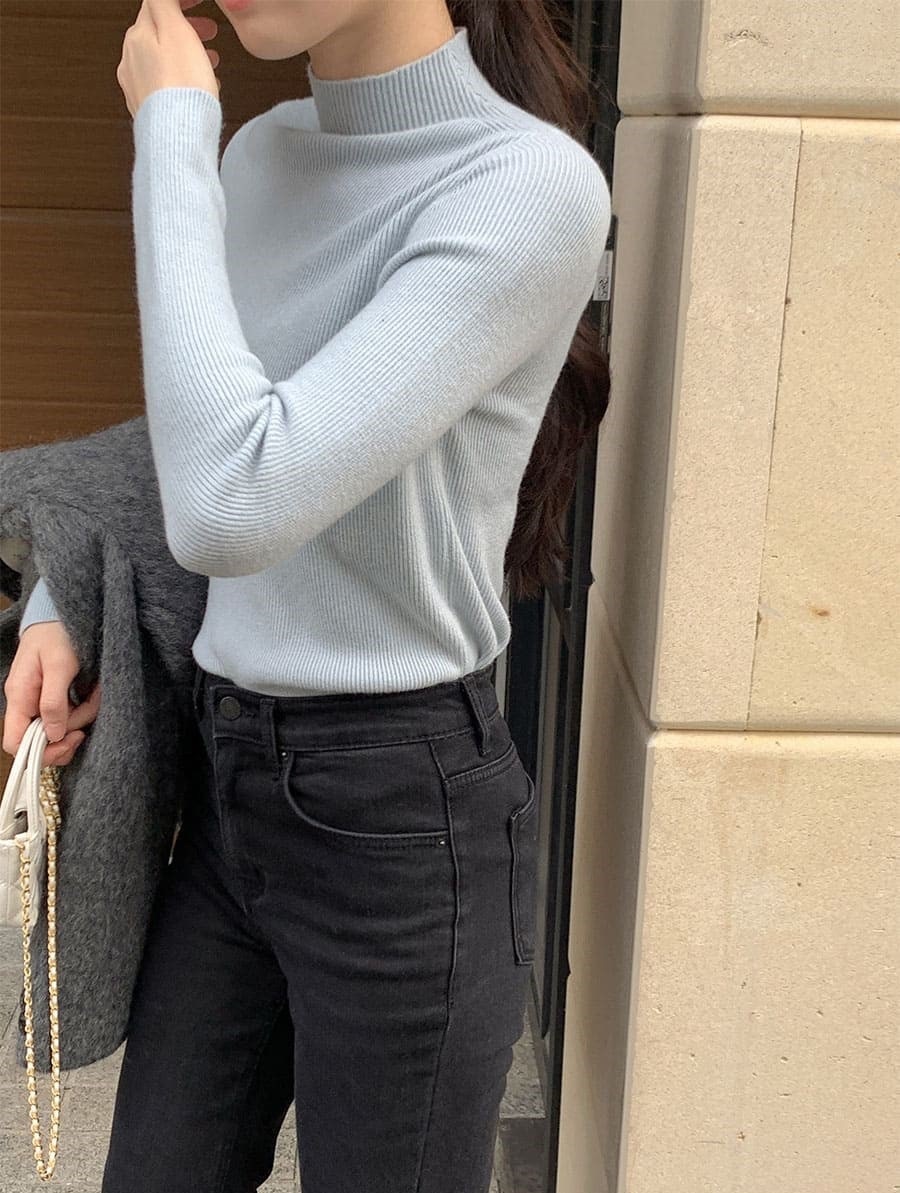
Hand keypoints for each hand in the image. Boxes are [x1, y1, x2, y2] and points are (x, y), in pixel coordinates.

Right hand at [2, 623, 101, 767]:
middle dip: (69, 732)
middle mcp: (26, 703)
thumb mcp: (59, 665)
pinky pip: (69, 714)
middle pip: (41, 740)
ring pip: (60, 728)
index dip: (39, 752)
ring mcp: (40, 701)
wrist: (61, 613)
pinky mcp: (54, 697)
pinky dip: (85, 708)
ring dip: (82, 716)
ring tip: (95, 694)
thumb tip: (52, 735)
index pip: (14, 743)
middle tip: (88, 714)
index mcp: (19, 697)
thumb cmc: (57, 633)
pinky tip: (94, 694)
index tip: (67, 740)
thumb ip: (53, 701)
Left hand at [117, 0, 220, 119]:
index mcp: (136, 36)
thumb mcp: (176, 30)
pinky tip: (197, 87)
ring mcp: (136, 88)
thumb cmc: (182, 89)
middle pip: (158, 33)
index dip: (180, 2)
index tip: (199, 5)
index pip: (155, 5)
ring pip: (161, 60)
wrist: (178, 139)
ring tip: (209, 60)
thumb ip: (164, 3)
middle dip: (185, 29)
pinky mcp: (147, 112)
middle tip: (209, 32)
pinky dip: (180, 79)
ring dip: (185, 54)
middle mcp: (130, 61)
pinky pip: (163, 86)